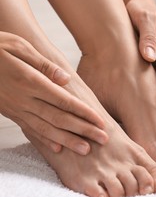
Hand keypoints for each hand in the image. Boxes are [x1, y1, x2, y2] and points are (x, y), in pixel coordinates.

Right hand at [0, 32, 107, 154]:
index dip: (84, 113)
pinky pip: (30, 130)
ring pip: (46, 129)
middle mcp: (25, 99)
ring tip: (86, 150)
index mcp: (31, 82)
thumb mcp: (19, 47)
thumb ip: (43, 64)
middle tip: (103, 140)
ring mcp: (17, 109)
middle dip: (83, 130)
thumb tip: (65, 78)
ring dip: (68, 140)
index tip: (101, 122)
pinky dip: (45, 140)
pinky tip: (58, 148)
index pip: (64, 101)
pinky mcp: (11, 113)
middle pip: (60, 119)